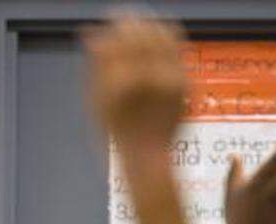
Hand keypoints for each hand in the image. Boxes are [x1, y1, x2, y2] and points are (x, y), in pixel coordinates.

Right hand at [84, 14, 186, 147]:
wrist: (147, 155)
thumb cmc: (116, 132)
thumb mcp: (96, 101)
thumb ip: (95, 65)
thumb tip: (91, 34)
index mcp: (121, 83)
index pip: (118, 39)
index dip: (112, 25)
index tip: (107, 19)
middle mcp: (149, 78)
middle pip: (140, 33)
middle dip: (129, 20)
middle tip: (121, 15)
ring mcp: (170, 80)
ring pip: (162, 35)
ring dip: (149, 24)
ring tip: (139, 22)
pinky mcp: (184, 82)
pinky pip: (177, 48)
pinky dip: (165, 37)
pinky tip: (156, 36)